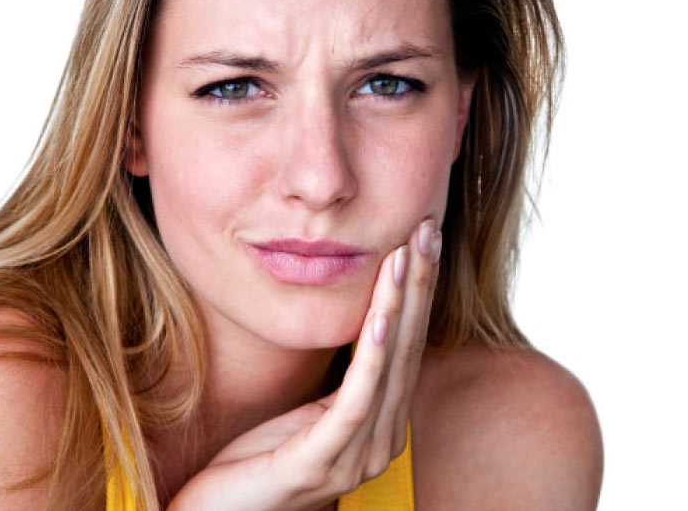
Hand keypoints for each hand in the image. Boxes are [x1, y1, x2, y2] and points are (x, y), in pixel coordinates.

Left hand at [166, 218, 442, 510]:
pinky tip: (379, 316)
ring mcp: (358, 454)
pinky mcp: (325, 460)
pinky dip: (372, 352)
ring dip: (399, 303)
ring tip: (406, 254)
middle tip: (427, 228)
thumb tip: (361, 324)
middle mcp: (382, 439)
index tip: (423, 238)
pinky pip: (357, 397)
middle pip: (408, 346)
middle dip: (419, 283)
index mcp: (381, 423)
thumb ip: (345, 380)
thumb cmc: (260, 460)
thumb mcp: (310, 410)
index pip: (408, 345)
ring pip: (389, 363)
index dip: (419, 290)